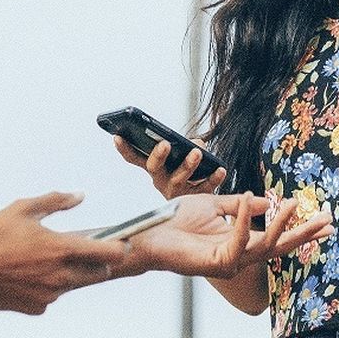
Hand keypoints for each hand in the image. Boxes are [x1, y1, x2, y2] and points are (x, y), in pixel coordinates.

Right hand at [0, 192, 128, 313]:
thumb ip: (57, 200)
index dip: (119, 248)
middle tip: (86, 250)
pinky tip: (29, 274)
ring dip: (71, 273)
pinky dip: (48, 286)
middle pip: (99, 274)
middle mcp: (61, 276)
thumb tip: (80, 195)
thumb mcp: (24, 208)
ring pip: (74, 284)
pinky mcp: (37, 308)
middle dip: (98, 262)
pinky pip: (53, 296)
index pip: (109, 254)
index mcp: (62, 249)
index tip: (121, 243)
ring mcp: (50, 295)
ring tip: (48, 259)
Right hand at [112, 134, 227, 197]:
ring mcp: (176, 191)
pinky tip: (220, 169)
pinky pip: (204, 187)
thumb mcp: (180, 153)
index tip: (117, 136)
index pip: (134, 157)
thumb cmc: (186, 167)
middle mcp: (160, 180)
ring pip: (178, 179)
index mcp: (153, 167)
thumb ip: (185, 144)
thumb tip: (196, 143)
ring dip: (187, 164)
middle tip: (164, 144)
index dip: (124, 148)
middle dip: (158, 155)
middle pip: (154, 167)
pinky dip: (213, 178)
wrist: (201, 201)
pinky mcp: (194, 198)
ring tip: (196, 153)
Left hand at [126, 193, 332, 277]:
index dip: (300, 230)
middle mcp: (238, 258)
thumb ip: (239, 205)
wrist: (150, 234)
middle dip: (304, 234)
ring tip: (294, 203)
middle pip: (279, 248)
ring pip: (264, 246)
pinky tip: (252, 196)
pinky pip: (239, 238)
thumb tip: (267, 199)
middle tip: (328, 221)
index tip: (326, 221)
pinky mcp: (217, 263)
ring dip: (280, 224)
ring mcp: (229, 263)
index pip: (276, 239)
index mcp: (239, 245)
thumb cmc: (176, 221)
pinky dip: (246, 218)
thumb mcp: (213, 205)